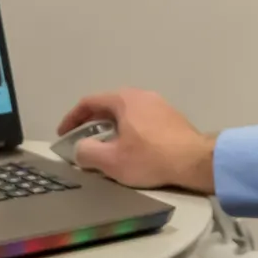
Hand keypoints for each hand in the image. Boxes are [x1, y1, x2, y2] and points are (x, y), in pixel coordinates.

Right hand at [57, 89, 216, 193]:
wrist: (195, 161)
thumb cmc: (150, 157)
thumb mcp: (111, 161)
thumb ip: (87, 152)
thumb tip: (80, 149)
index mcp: (124, 99)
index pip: (89, 102)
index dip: (71, 119)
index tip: (63, 134)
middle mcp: (142, 95)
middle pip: (108, 106)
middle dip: (91, 123)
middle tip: (81, 141)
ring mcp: (159, 105)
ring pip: (126, 114)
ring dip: (111, 128)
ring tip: (104, 147)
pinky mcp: (172, 118)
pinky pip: (142, 120)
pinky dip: (128, 131)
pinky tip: (130, 149)